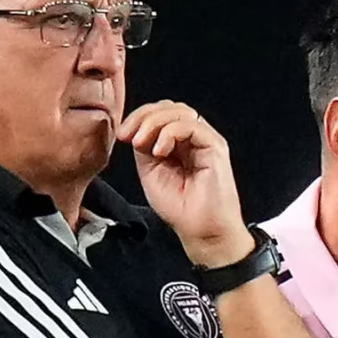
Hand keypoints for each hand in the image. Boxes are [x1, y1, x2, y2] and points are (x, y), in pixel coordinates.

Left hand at [117, 101, 253, 266]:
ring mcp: (205, 140)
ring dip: (154, 123)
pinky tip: (160, 151)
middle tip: (129, 135)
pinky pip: (192, 126)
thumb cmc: (180, 208)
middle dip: (144, 116)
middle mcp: (193, 138)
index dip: (139, 117)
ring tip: (141, 143)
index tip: (122, 134)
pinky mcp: (215, 147)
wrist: (201, 230)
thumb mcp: (150, 172)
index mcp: (177, 143)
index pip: (159, 114)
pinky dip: (170, 133)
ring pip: (180, 112)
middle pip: (169, 107)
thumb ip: (145, 148)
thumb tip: (137, 129)